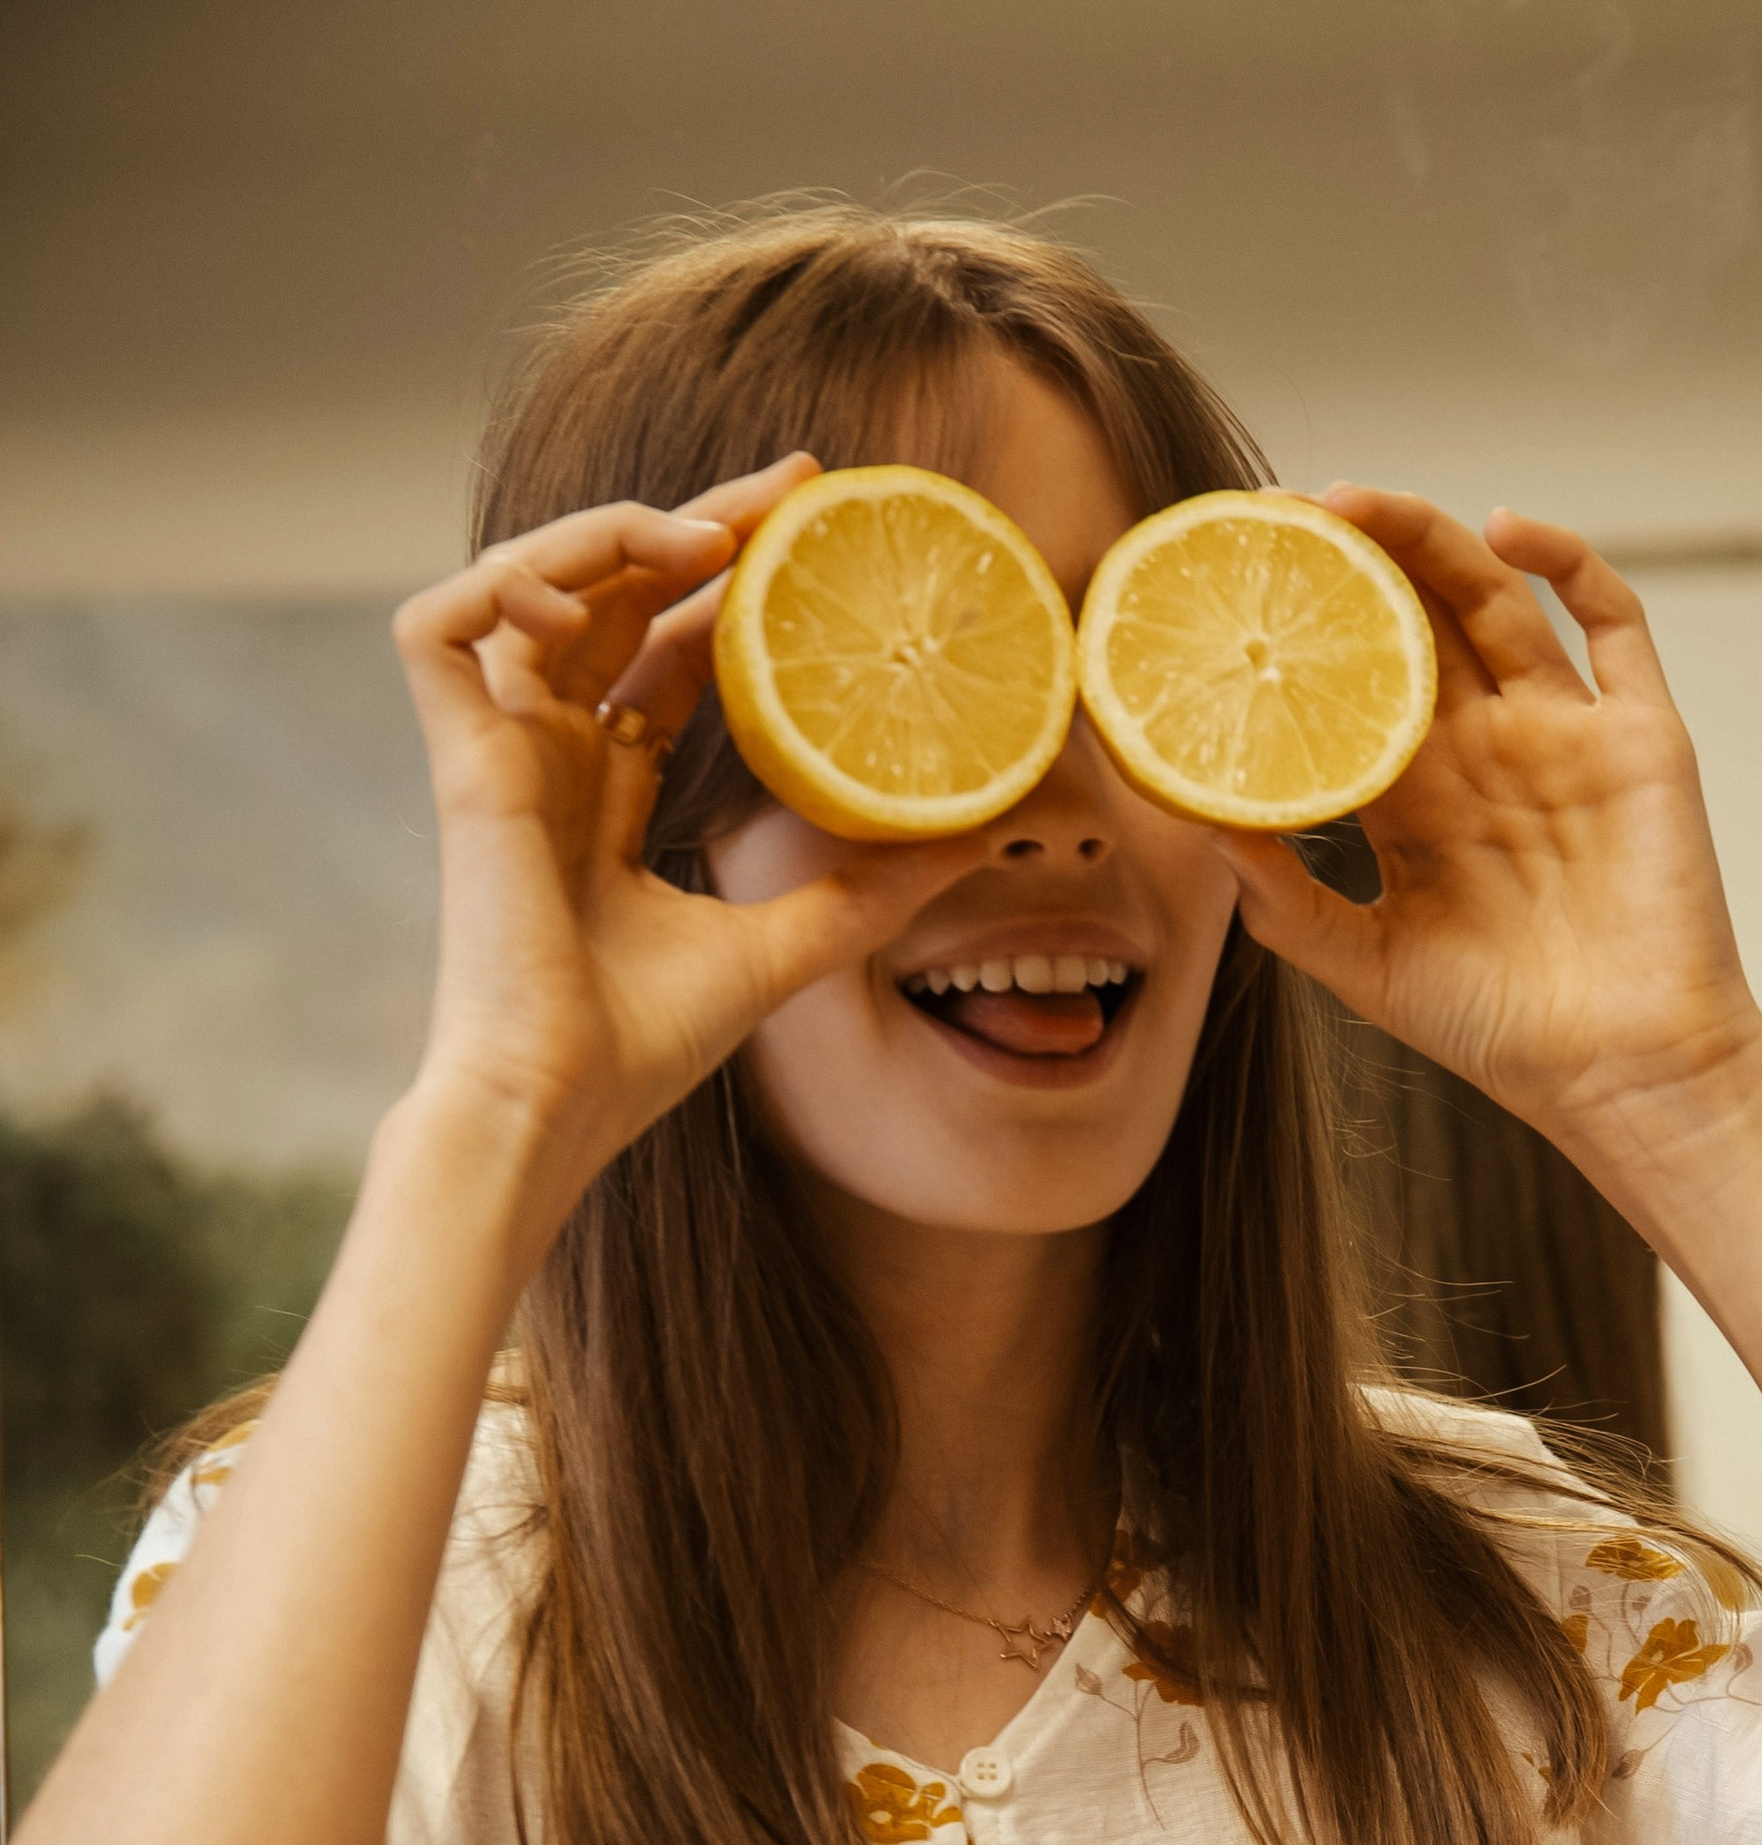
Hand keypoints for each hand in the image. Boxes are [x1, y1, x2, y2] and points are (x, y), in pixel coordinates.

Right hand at [393, 457, 997, 1215]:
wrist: (559, 1103)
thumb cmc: (645, 1047)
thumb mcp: (789, 946)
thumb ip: (873, 891)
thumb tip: (982, 840)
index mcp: (612, 789)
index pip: (671, 648)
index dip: (731, 582)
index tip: (813, 529)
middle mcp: (552, 755)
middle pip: (614, 595)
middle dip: (695, 521)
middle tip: (793, 486)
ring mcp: (498, 752)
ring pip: (529, 584)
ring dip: (610, 535)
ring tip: (708, 536)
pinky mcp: (454, 761)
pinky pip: (442, 626)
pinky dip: (504, 585)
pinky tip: (588, 600)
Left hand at [1215, 491, 1761, 1173]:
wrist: (1622, 1074)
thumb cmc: (1501, 1032)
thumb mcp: (1367, 968)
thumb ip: (1286, 901)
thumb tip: (1203, 826)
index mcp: (1420, 801)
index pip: (1350, 688)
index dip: (1299, 636)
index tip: (1235, 591)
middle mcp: (1487, 752)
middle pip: (1413, 624)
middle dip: (1351, 565)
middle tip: (1281, 520)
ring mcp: (1564, 734)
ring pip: (1492, 601)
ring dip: (1428, 540)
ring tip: (1354, 504)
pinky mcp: (1638, 734)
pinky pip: (1612, 619)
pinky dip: (1566, 559)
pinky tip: (1505, 528)